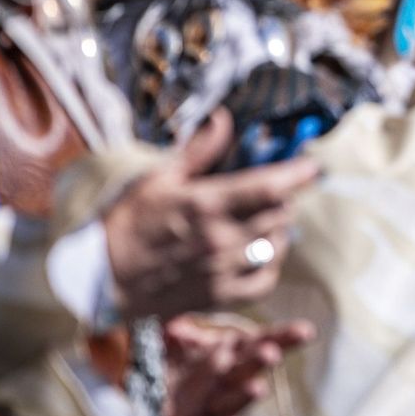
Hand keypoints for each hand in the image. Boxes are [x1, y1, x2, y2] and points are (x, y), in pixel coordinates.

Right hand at [105, 110, 318, 320]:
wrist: (101, 279)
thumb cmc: (127, 224)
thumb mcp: (159, 179)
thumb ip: (199, 151)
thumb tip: (224, 120)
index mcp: (206, 205)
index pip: (270, 187)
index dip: (299, 174)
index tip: (312, 166)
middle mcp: (221, 238)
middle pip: (280, 214)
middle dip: (285, 199)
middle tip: (275, 191)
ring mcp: (223, 269)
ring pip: (277, 245)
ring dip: (279, 229)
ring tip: (264, 220)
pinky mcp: (220, 295)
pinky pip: (266, 280)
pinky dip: (271, 264)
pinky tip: (261, 253)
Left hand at [163, 315, 313, 415]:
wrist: (127, 405)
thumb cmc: (157, 367)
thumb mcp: (164, 342)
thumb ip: (177, 334)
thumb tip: (179, 330)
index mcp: (225, 355)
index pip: (258, 343)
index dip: (282, 337)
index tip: (305, 332)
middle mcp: (222, 382)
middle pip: (248, 370)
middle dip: (260, 362)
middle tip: (271, 354)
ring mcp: (207, 409)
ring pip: (231, 402)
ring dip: (244, 396)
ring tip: (257, 388)